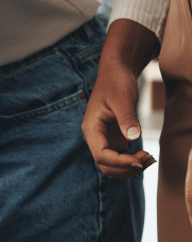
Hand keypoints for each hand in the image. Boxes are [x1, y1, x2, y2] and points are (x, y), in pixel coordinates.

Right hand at [81, 62, 154, 177]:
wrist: (115, 73)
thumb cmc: (116, 83)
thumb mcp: (122, 99)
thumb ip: (126, 118)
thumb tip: (133, 137)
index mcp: (92, 129)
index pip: (102, 155)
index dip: (120, 162)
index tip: (139, 160)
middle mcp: (95, 137)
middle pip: (105, 166)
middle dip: (126, 168)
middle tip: (148, 159)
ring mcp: (104, 139)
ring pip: (112, 166)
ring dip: (130, 168)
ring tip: (149, 158)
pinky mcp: (113, 139)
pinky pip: (120, 158)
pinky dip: (132, 162)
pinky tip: (146, 156)